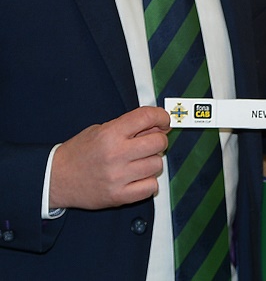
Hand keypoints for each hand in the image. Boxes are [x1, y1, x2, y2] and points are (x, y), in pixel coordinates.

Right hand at [49, 106, 169, 209]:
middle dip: (158, 141)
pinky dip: (147, 183)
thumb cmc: (79, 153)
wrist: (55, 179)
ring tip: (136, 163)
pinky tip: (136, 178)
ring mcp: (118, 177)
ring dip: (151, 162)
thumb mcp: (101, 130)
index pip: (147, 117)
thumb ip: (130, 127)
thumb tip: (160, 127)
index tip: (163, 121)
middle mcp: (116, 154)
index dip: (161, 116)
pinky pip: (151, 187)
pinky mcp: (118, 196)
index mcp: (110, 134)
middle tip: (148, 144)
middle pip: (159, 142)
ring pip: (157, 165)